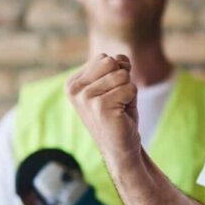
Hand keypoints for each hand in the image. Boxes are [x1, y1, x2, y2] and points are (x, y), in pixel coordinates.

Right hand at [66, 54, 141, 169]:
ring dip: (127, 91)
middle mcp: (75, 89)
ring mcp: (85, 98)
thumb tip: (121, 60)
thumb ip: (116, 65)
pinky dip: (132, 100)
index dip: (116, 73)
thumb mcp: (115, 83)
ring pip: (123, 75)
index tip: (110, 94)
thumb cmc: (119, 113)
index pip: (104, 58)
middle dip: (123, 79)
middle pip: (112, 62)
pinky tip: (121, 114)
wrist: (121, 147)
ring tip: (119, 107)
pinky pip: (130, 88)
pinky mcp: (100, 107)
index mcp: (73, 83)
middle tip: (117, 100)